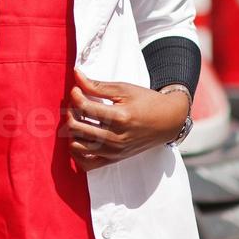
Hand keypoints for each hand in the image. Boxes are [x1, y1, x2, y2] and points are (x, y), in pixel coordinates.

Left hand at [65, 68, 190, 169]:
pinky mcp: (114, 160)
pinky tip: (79, 138)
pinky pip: (86, 164)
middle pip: (77, 127)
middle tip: (76, 103)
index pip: (85, 107)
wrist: (167, 121)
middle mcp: (116, 138)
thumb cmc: (147, 102)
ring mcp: (114, 152)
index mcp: (120, 117)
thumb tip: (76, 75)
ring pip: (77, 145)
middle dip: (70, 111)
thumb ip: (97, 85)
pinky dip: (77, 153)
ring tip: (79, 119)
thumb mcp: (123, 89)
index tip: (77, 89)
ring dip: (71, 130)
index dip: (75, 95)